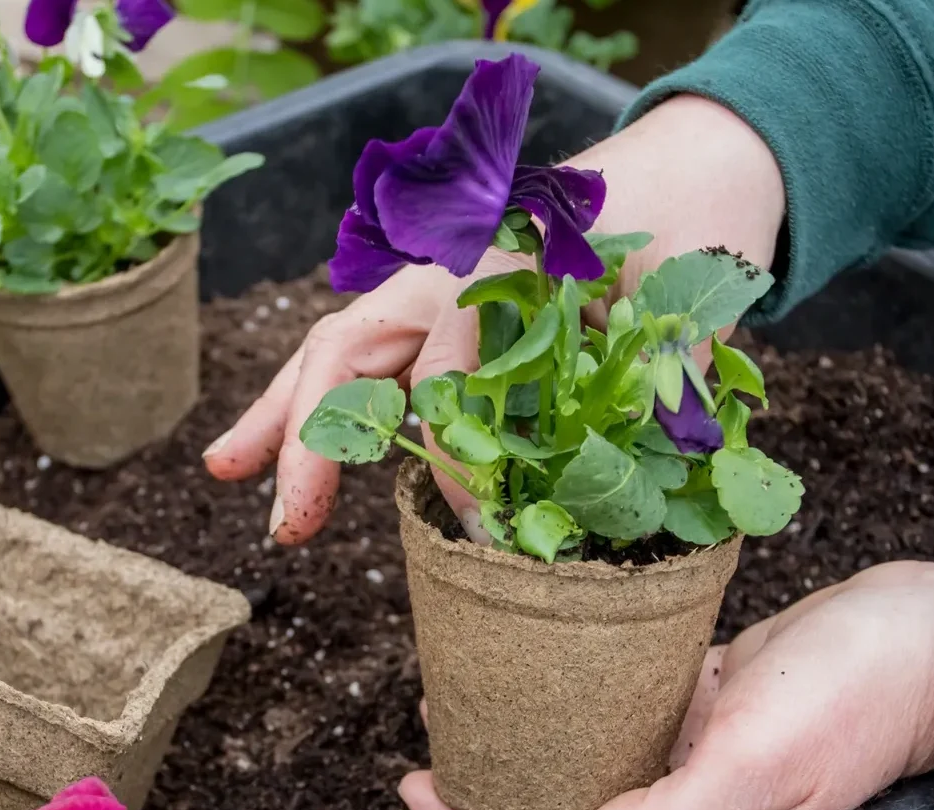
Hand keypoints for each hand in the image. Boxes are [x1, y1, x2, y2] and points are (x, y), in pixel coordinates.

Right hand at [204, 95, 786, 543]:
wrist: (704, 157)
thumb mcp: (696, 293)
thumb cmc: (700, 217)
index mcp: (501, 257)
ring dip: (281, 417)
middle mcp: (449, 269)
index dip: (456, 459)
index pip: (448, 372)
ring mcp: (438, 288)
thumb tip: (628, 485)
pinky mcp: (446, 311)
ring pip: (337, 351)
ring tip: (229, 474)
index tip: (479, 524)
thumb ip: (661, 378)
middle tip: (286, 527)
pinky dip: (318, 404)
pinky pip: (367, 359)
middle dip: (307, 440)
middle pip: (348, 350)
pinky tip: (283, 449)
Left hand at [399, 562, 933, 809]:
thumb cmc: (857, 703)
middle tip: (432, 737)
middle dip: (484, 792)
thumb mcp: (760, 765)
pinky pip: (615, 709)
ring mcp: (689, 755)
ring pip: (579, 762)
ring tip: (469, 694)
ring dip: (522, 739)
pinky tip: (539, 660)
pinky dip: (569, 694)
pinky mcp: (702, 702)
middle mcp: (676, 809)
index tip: (418, 790)